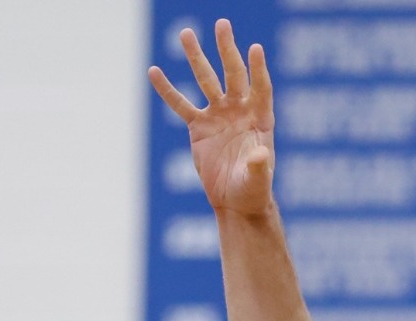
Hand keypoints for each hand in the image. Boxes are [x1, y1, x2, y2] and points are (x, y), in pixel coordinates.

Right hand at [148, 19, 276, 216]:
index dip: (258, 70)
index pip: (261, 88)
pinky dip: (167, 90)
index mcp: (260, 118)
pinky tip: (154, 71)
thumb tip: (260, 155)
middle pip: (233, 74)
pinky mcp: (198, 126)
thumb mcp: (258, 181)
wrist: (235, 201)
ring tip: (185, 33)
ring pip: (206, 80)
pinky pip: (180, 105)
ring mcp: (218, 114)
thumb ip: (259, 167)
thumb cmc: (253, 190)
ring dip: (196, 57)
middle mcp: (240, 110)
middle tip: (222, 24)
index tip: (255, 48)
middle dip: (227, 50)